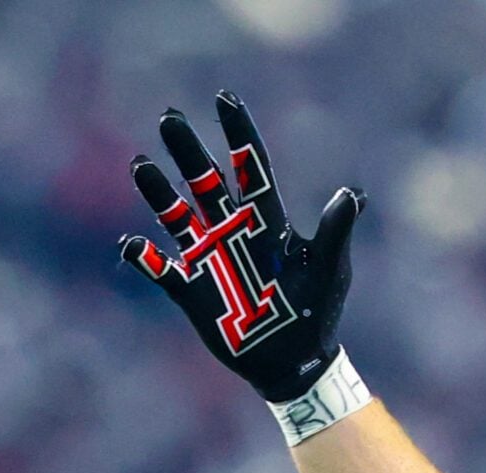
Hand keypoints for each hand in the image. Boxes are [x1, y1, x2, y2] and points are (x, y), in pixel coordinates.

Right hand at [121, 93, 363, 403]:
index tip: (223, 97)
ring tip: (141, 164)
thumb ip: (335, 233)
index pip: (250, 168)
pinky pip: (159, 268)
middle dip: (188, 150)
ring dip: (157, 191)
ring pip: (176, 215)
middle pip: (204, 181)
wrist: (294, 363)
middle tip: (169, 117)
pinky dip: (143, 257)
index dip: (238, 133)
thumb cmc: (317, 313)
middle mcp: (232, 232)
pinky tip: (133, 244)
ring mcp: (209, 258)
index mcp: (266, 223)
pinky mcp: (191, 290)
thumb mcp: (329, 271)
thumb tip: (352, 195)